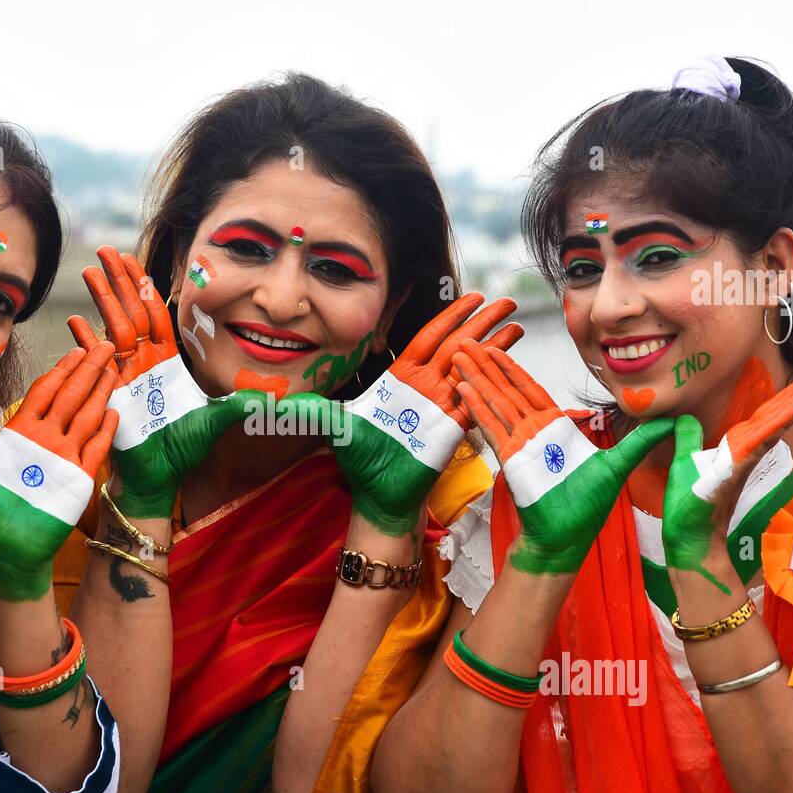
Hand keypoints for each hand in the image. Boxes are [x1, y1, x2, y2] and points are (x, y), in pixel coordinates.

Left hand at [0, 343, 118, 601]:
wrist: (3, 555)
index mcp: (19, 436)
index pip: (44, 393)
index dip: (60, 370)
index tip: (75, 349)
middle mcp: (45, 442)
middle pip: (70, 397)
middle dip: (87, 370)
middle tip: (103, 345)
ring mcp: (64, 460)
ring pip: (87, 417)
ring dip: (100, 392)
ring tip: (113, 368)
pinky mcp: (78, 481)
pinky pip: (96, 449)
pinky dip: (106, 430)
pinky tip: (114, 411)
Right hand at [75, 247, 256, 517]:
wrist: (160, 477)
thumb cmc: (184, 449)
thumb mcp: (215, 420)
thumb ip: (239, 404)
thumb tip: (273, 396)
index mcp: (166, 362)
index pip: (156, 314)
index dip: (145, 287)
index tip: (134, 261)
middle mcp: (144, 363)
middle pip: (132, 311)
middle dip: (120, 281)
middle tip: (105, 250)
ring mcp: (125, 375)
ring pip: (113, 328)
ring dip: (102, 300)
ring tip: (90, 271)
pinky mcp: (112, 392)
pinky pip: (97, 362)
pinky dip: (85, 343)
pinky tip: (75, 322)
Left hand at [283, 292, 522, 535]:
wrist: (379, 496)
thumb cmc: (360, 461)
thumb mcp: (334, 427)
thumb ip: (311, 408)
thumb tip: (273, 400)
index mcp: (401, 378)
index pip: (428, 337)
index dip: (450, 317)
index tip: (472, 297)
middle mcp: (425, 387)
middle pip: (458, 345)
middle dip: (483, 322)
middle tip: (508, 302)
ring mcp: (443, 406)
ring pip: (472, 368)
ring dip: (495, 348)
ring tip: (519, 327)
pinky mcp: (453, 428)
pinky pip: (474, 400)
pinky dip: (490, 382)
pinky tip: (509, 365)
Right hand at [453, 340, 674, 573]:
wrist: (565, 539)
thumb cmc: (586, 508)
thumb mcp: (618, 466)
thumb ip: (640, 441)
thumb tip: (674, 421)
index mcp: (555, 429)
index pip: (530, 390)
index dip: (513, 369)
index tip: (496, 349)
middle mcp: (533, 433)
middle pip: (506, 390)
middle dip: (487, 366)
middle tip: (468, 343)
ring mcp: (519, 444)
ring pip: (495, 403)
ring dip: (477, 380)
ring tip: (459, 358)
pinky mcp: (511, 459)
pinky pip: (492, 428)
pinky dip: (478, 409)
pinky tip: (464, 390)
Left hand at [661, 360, 792, 592]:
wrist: (687, 537)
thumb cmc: (688, 504)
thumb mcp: (682, 460)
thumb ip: (686, 438)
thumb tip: (683, 419)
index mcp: (738, 443)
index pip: (768, 411)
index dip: (792, 391)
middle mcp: (748, 447)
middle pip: (781, 410)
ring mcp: (747, 456)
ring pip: (777, 420)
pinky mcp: (739, 465)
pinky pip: (762, 439)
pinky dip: (781, 422)